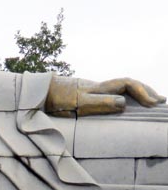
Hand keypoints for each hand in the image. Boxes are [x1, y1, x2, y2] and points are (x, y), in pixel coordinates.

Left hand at [46, 76, 165, 116]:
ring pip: (119, 88)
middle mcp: (97, 87)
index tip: (154, 104)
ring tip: (151, 102)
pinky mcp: (84, 96)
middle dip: (145, 91)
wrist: (35, 91)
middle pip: (127, 84)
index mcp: (98, 88)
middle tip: (161, 102)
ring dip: (136, 94)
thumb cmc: (55, 98)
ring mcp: (90, 90)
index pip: (127, 84)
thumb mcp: (78, 103)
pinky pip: (109, 95)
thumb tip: (124, 104)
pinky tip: (125, 105)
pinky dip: (122, 98)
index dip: (142, 92)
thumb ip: (100, 103)